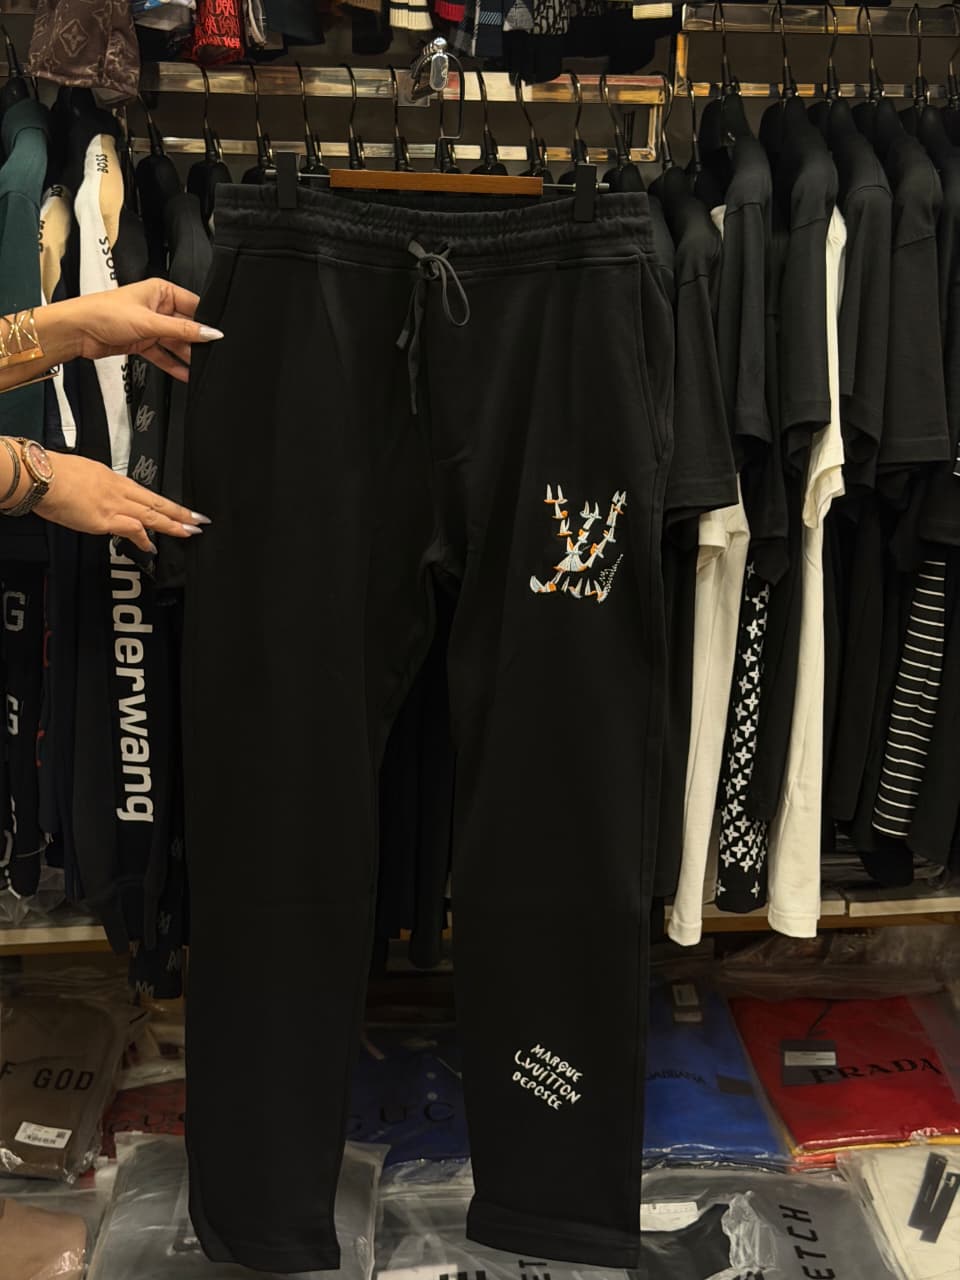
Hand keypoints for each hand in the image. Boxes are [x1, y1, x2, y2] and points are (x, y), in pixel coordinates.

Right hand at [35, 452, 207, 552]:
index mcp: (112, 478)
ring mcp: (115, 505)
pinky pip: (133, 529)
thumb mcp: (82, 474)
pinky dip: (145, 539)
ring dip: (174, 525)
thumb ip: (95, 488)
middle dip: (181, 511)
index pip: (145, 492)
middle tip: (199, 519)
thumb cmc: (54, 474)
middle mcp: (119, 490)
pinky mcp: (106, 519)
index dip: (163, 501)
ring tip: (190, 532)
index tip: (178, 507)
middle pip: (157, 502)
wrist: (42, 477)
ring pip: (153, 515)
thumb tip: (96, 497)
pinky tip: (153, 548)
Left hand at [45, 280, 222, 382]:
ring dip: (187, 356)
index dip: (206, 321)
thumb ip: (182, 329)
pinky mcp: (143, 342)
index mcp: (161, 291)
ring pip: (176, 343)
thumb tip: (210, 332)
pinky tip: (186, 374)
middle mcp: (158, 307)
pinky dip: (173, 365)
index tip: (219, 337)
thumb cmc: (104, 313)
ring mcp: (150, 326)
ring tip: (202, 369)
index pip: (194, 306)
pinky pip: (164, 355)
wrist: (77, 331)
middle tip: (212, 355)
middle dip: (197, 342)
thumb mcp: (149, 321)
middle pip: (186, 327)